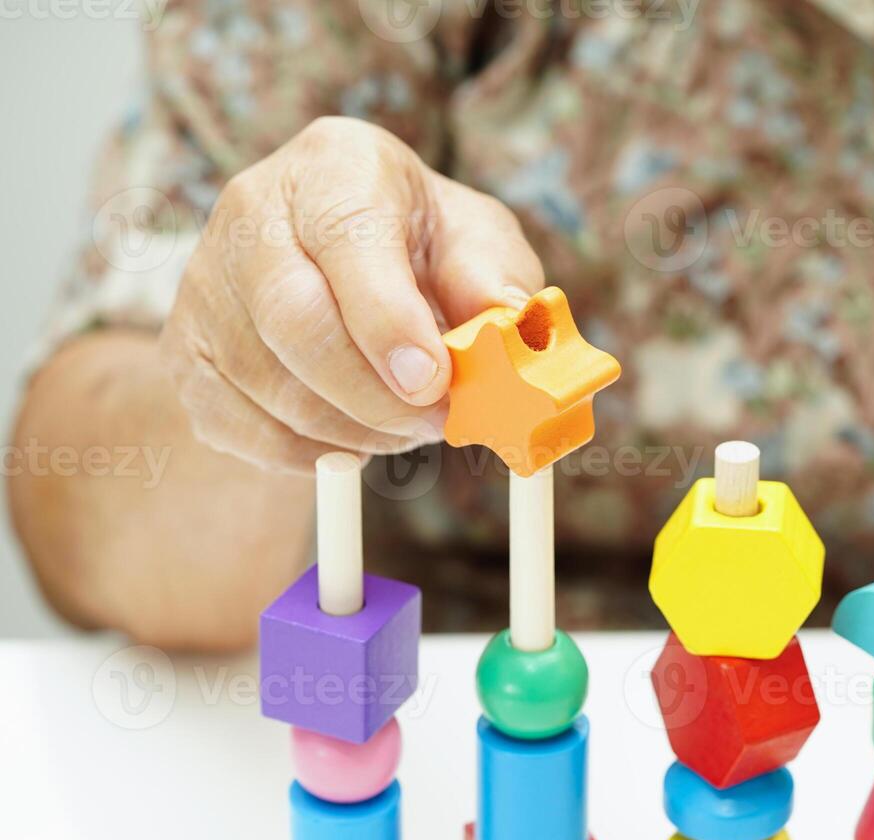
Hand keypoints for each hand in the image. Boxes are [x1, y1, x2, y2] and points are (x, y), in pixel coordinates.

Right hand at [161, 116, 543, 471]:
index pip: (347, 240)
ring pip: (266, 384)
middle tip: (434, 422)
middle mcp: (252, 213)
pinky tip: (351, 439)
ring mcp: (205, 283)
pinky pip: (234, 426)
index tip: (433, 381)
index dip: (388, 321)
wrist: (346, 254)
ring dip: (350, 429)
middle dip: (374, 394)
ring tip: (403, 427)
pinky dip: (303, 452)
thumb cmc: (421, 244)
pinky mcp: (184, 351)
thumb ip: (494, 277)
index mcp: (334, 167)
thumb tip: (503, 323)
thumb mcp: (477, 240)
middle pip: (294, 320)